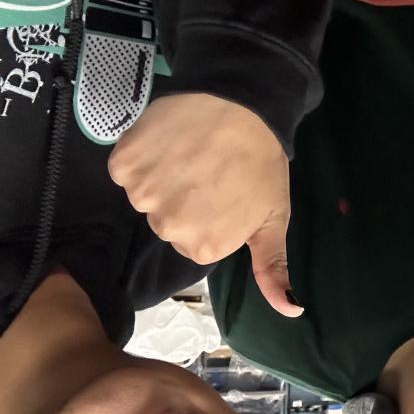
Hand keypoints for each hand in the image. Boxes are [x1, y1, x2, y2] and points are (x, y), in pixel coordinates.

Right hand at [108, 94, 302, 317]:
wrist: (241, 102)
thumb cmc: (262, 163)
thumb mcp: (274, 220)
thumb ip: (273, 269)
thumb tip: (290, 312)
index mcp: (204, 246)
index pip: (194, 241)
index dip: (210, 215)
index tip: (225, 192)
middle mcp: (168, 227)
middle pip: (168, 220)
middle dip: (186, 199)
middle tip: (210, 170)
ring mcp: (142, 195)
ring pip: (146, 195)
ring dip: (163, 176)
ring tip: (192, 153)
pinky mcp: (123, 163)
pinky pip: (127, 168)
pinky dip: (142, 155)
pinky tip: (168, 141)